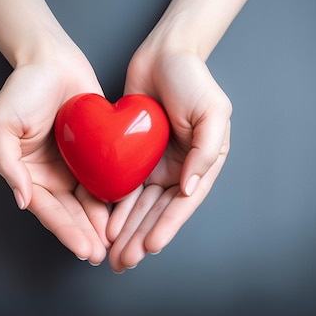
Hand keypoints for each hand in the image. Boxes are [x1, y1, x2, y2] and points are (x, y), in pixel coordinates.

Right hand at [0, 50, 110, 263]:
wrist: (52, 59)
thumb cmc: (22, 88)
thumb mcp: (1, 124)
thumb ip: (8, 164)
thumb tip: (21, 200)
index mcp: (27, 171)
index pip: (45, 208)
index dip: (63, 229)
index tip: (82, 248)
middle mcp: (50, 174)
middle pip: (68, 211)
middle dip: (83, 234)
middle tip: (100, 254)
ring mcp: (73, 165)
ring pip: (87, 201)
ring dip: (98, 224)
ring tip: (113, 243)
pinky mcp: (94, 152)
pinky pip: (104, 179)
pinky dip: (112, 198)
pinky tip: (124, 214)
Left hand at [107, 50, 231, 272]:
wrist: (163, 54)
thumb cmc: (193, 80)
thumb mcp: (212, 112)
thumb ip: (206, 151)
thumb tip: (190, 189)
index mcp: (200, 164)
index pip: (181, 204)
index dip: (166, 227)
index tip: (150, 247)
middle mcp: (177, 168)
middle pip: (156, 211)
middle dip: (140, 237)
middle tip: (124, 261)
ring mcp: (153, 162)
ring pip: (137, 204)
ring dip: (125, 229)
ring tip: (112, 251)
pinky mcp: (131, 153)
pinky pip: (121, 183)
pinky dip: (113, 204)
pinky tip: (103, 222)